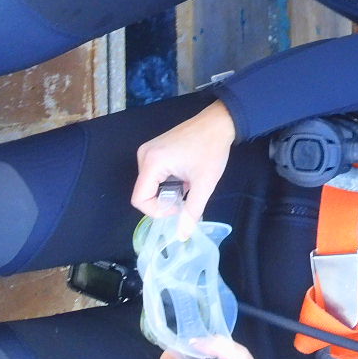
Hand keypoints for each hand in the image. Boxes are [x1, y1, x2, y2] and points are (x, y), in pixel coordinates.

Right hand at [132, 100, 236, 236]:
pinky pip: (153, 175)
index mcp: (152, 162)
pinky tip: (183, 174)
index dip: (157, 210)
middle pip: (143, 192)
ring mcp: (147, 151)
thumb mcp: (204, 184)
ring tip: (186, 182)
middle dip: (163, 200)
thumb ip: (191, 211)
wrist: (218, 122)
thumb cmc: (212, 150)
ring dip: (166, 190)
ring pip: (148, 185)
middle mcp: (144, 155)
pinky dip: (166, 181)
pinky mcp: (153, 149)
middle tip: (186, 194)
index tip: (178, 206)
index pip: (139, 199)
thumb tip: (182, 236)